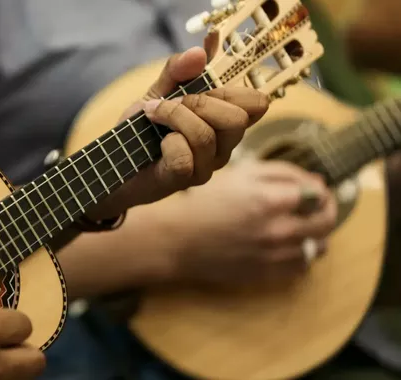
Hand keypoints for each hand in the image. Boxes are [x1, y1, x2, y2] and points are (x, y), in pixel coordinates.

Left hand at [87, 46, 269, 219]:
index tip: (203, 87)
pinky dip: (166, 143)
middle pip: (237, 119)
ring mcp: (206, 166)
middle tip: (172, 103)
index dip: (234, 90)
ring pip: (205, 135)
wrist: (115, 162)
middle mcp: (223, 147)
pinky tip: (157, 144)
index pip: (257, 104)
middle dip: (199, 103)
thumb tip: (200, 51)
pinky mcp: (184, 180)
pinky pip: (184, 156)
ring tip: (154, 116)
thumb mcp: (158, 91)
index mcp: (224, 123)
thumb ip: (178, 70)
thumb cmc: (142, 129)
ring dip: (173, 117)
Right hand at [164, 161, 337, 285]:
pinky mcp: (268, 275)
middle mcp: (278, 230)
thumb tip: (316, 181)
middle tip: (315, 207)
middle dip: (326, 210)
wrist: (177, 240)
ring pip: (318, 246)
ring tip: (298, 227)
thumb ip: (281, 173)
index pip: (319, 194)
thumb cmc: (204, 202)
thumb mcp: (239, 174)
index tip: (312, 190)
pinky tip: (286, 245)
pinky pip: (302, 266)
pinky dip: (301, 254)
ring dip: (315, 234)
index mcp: (271, 199)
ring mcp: (274, 256)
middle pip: (326, 221)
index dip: (320, 190)